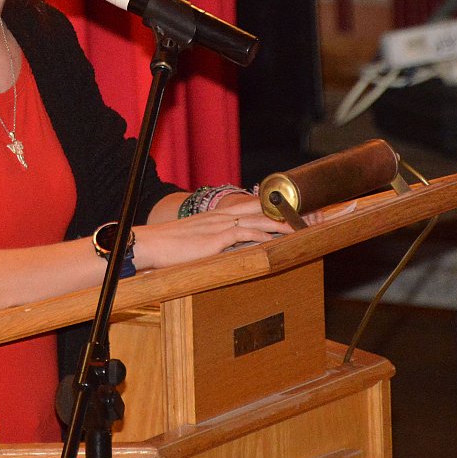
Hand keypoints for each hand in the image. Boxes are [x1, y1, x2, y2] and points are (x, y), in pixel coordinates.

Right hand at [130, 193, 293, 271]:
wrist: (148, 244)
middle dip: (285, 213)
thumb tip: (226, 250)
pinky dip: (261, 237)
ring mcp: (218, 225)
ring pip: (257, 220)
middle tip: (309, 217)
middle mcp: (220, 216)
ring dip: (280, 224)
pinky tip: (274, 241)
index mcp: (217, 215)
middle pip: (260, 210)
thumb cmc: (168, 246)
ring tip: (300, 228)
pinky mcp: (214, 238)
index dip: (274, 208)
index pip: (252, 207)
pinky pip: (243, 234)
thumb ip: (213, 241)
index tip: (294, 212)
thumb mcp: (195, 240)